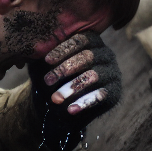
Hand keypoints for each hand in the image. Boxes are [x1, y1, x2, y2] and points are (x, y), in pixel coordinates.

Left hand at [30, 33, 122, 150]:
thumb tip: (36, 48)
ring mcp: (113, 72)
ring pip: (94, 76)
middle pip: (88, 56)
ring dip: (73, 87)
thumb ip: (44, 55)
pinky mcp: (115, 92)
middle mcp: (106, 54)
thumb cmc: (53, 77)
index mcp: (92, 41)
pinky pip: (101, 96)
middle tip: (47, 81)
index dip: (63, 49)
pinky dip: (84, 103)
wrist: (63, 104)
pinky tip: (70, 110)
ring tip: (55, 99)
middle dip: (65, 69)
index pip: (80, 40)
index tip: (47, 60)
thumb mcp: (46, 65)